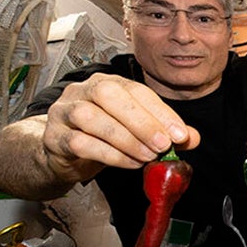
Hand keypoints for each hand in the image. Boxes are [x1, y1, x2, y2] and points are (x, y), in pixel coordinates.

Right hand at [41, 73, 198, 182]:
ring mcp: (64, 112)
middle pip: (108, 95)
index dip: (160, 111)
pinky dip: (110, 154)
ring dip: (125, 139)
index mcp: (107, 83)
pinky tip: (130, 163)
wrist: (63, 155)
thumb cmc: (101, 137)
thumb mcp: (136, 132)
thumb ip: (164, 131)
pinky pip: (79, 142)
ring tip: (147, 156)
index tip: (180, 134)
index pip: (136, 90)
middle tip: (163, 145)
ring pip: (90, 117)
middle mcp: (82, 91)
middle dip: (141, 121)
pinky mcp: (54, 137)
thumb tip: (192, 137)